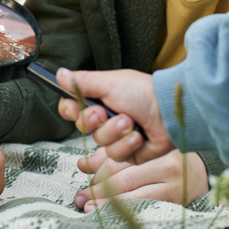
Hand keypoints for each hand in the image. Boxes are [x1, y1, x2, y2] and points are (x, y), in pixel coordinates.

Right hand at [54, 68, 173, 163]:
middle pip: (82, 126)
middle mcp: (106, 118)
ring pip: (99, 142)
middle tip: (104, 113)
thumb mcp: (109, 83)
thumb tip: (60, 73)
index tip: (74, 107)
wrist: (169, 112)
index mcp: (99, 99)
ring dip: (114, 131)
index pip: (72, 108)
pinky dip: (127, 144)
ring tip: (131, 122)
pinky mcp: (128, 153)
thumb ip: (82, 81)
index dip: (70, 110)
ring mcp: (116, 137)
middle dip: (92, 120)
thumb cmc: (143, 92)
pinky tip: (139, 136)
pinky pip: (116, 154)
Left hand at [73, 148, 208, 210]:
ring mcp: (174, 193)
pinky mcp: (175, 208)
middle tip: (81, 200)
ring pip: (134, 202)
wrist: (202, 175)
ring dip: (109, 207)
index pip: (122, 165)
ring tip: (90, 210)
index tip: (83, 186)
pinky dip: (126, 216)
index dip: (98, 177)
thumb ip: (112, 157)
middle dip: (99, 193)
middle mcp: (168, 171)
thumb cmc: (165, 159)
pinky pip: (145, 212)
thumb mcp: (141, 153)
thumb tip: (81, 164)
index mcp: (157, 152)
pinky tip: (112, 218)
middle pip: (125, 184)